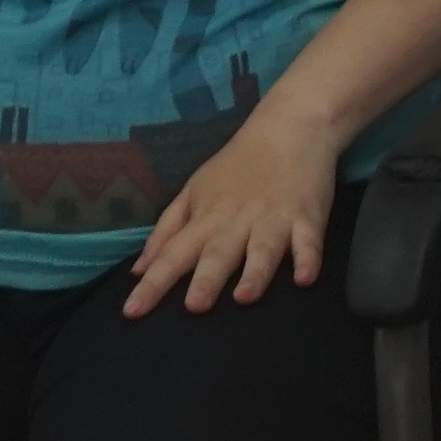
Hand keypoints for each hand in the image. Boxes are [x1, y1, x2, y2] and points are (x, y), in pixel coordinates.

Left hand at [124, 119, 346, 316]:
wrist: (288, 129)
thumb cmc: (237, 166)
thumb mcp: (194, 191)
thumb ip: (166, 231)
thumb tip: (139, 269)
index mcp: (206, 218)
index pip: (173, 254)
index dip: (152, 283)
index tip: (132, 312)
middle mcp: (236, 222)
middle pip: (218, 254)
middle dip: (206, 280)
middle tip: (194, 308)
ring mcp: (273, 220)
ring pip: (263, 250)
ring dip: (255, 273)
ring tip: (245, 298)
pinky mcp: (307, 217)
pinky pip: (308, 242)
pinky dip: (308, 259)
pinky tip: (305, 279)